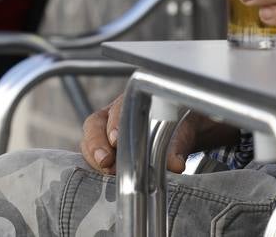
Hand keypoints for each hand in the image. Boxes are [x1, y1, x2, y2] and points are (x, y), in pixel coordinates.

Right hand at [79, 94, 235, 174]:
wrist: (184, 131)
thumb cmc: (182, 124)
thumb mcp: (184, 131)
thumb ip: (178, 145)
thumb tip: (175, 164)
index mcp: (133, 100)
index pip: (117, 108)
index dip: (113, 124)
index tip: (116, 140)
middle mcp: (115, 113)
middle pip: (94, 124)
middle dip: (96, 144)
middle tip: (105, 162)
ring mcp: (108, 131)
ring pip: (90, 141)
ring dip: (94, 157)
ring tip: (106, 172)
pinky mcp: (107, 149)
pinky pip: (94, 155)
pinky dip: (96, 166)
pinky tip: (105, 175)